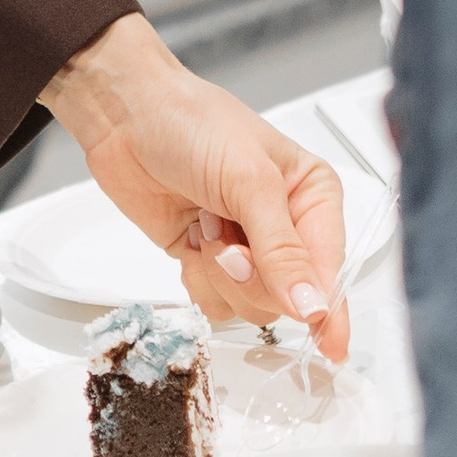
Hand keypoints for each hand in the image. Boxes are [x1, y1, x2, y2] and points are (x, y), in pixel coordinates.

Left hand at [43, 13, 350, 359]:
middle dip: (252, 276)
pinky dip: (198, 280)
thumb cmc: (191, 122)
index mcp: (311, 197)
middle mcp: (284, 227)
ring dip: (220, 275)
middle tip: (230, 242)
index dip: (325, 306)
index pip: (331, 269)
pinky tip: (190, 238)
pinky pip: (216, 304)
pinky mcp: (207, 260)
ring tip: (206, 222)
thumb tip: (312, 305)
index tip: (327, 342)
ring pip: (251, 307)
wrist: (125, 114)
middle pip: (288, 298)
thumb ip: (282, 250)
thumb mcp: (248, 180)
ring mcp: (244, 247)